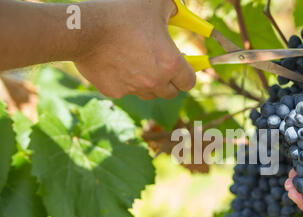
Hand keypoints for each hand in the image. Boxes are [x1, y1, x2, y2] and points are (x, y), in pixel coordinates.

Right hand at [74, 0, 195, 99]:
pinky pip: (125, 90)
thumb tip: (177, 14)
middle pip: (171, 93)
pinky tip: (117, 64)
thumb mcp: (156, 3)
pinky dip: (124, 81)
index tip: (183, 65)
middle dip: (170, 81)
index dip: (187, 74)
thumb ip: (173, 10)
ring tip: (140, 63)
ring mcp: (134, 89)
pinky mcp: (114, 91)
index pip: (189, 82)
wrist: (84, 28)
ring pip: (149, 94)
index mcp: (170, 64)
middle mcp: (155, 82)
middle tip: (162, 65)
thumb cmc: (122, 13)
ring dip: (149, 84)